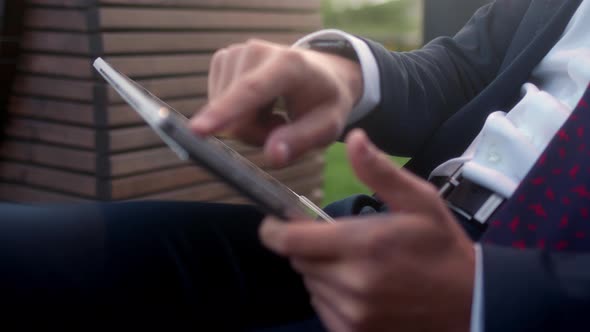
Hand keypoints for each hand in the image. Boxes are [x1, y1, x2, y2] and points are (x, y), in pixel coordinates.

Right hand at [190, 39, 362, 167]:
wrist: (321, 73)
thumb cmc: (324, 101)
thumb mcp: (327, 125)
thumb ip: (301, 141)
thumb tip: (273, 156)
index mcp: (289, 65)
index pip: (251, 91)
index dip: (225, 112)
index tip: (198, 130)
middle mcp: (257, 51)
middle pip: (237, 117)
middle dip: (256, 135)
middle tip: (283, 125)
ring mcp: (236, 52)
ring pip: (224, 114)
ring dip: (247, 126)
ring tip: (273, 113)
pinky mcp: (222, 59)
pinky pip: (218, 106)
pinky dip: (236, 115)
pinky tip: (258, 105)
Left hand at [260, 129, 474, 331]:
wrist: (470, 302)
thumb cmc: (441, 246)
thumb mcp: (420, 201)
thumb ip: (380, 172)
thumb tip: (353, 138)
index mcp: (363, 245)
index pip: (290, 241)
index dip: (274, 229)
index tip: (276, 221)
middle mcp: (352, 283)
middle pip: (298, 260)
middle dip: (306, 245)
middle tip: (335, 239)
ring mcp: (353, 313)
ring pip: (310, 284)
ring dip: (320, 270)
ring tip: (353, 263)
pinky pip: (322, 308)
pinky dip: (330, 295)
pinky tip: (357, 287)